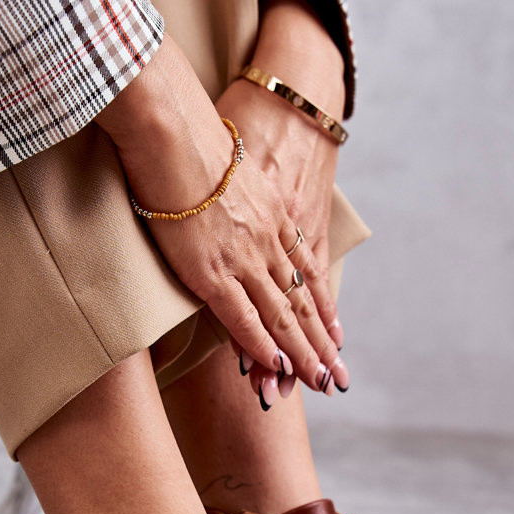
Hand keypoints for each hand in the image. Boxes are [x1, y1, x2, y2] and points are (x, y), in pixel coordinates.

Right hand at [96, 34, 342, 393]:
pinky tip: (276, 366)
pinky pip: (245, 318)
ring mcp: (244, 258)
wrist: (176, 130)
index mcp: (274, 216)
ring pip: (282, 316)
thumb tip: (227, 201)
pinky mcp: (213, 271)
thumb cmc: (193, 137)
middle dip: (320, 344)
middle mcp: (268, 241)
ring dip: (301, 354)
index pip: (306, 272)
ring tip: (319, 382)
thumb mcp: (234, 165)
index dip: (322, 307)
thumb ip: (238, 192)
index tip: (335, 335)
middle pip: (301, 302)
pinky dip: (262, 345)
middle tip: (337, 376)